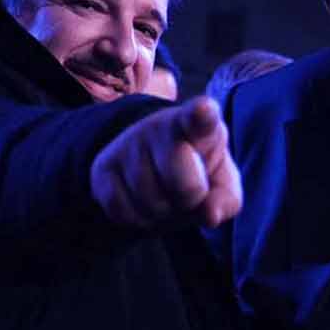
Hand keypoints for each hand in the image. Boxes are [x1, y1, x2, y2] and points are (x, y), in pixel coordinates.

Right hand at [91, 96, 241, 228]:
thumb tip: (210, 216)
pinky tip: (144, 202)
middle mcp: (161, 127)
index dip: (203, 114)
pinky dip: (138, 220)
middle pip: (184, 184)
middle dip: (190, 200)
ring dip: (164, 214)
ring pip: (151, 203)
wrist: (155, 165)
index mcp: (200, 126)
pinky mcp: (103, 166)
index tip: (204, 109)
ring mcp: (129, 144)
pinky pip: (123, 212)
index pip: (201, 118)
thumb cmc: (199, 172)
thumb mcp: (221, 183)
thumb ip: (226, 199)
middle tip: (191, 192)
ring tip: (167, 196)